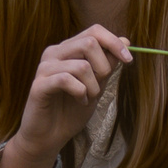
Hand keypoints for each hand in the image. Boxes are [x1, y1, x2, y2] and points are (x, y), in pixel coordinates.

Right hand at [0, 24, 130, 167]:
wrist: (49, 136)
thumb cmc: (71, 110)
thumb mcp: (96, 85)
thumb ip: (107, 64)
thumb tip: (126, 40)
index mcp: (67, 50)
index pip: (93, 31)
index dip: (114, 42)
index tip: (129, 60)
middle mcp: (54, 53)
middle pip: (89, 42)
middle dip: (104, 67)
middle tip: (100, 85)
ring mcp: (44, 68)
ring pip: (81, 65)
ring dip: (93, 86)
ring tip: (88, 98)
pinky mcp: (39, 85)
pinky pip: (67, 80)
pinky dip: (80, 93)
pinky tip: (79, 101)